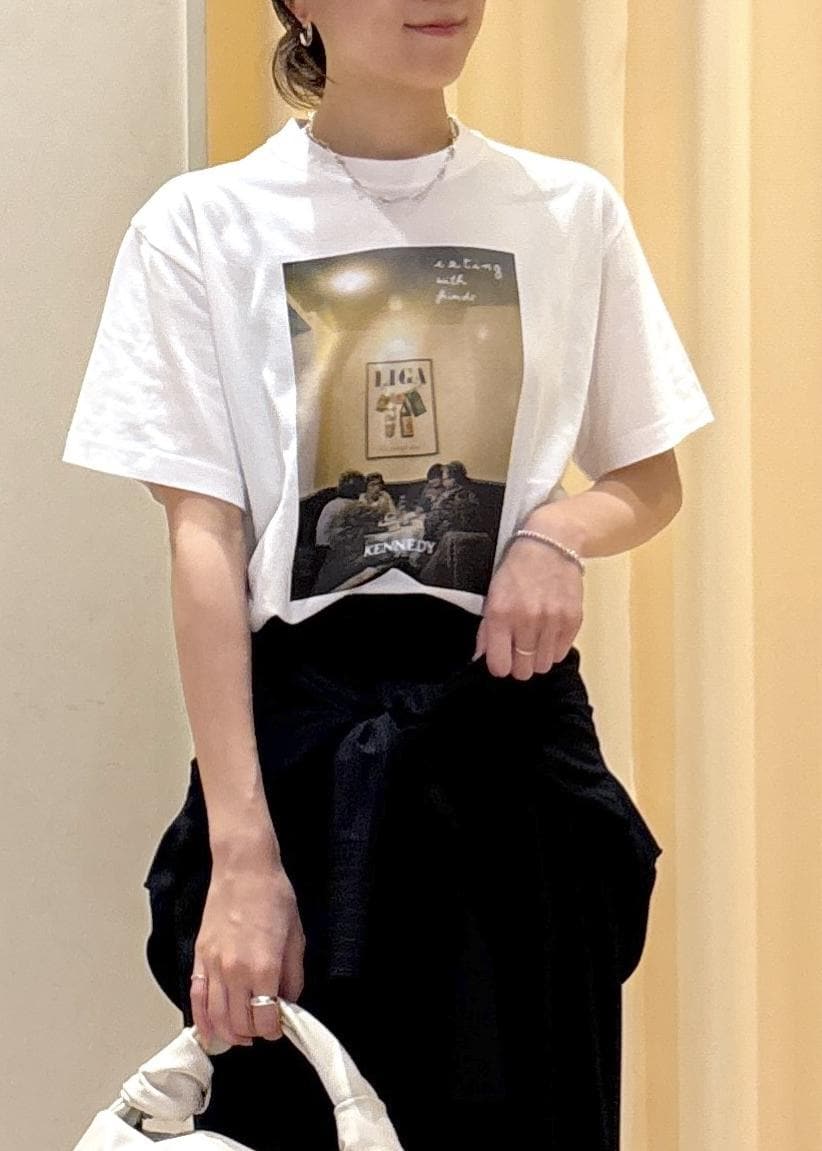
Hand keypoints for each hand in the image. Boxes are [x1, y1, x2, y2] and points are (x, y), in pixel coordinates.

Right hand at [189, 860, 305, 1047]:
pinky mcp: (199, 958)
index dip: (274, 1030)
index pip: (266, 1019)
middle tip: (263, 1029)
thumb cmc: (272, 895)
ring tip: (242, 1034)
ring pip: (216, 1018)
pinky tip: (210, 1030)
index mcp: (264, 967)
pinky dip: (202, 1020)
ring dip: (229, 1033)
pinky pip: (196, 999)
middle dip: (254, 1033)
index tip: (279, 1026)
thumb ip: (293, 976)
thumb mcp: (296, 937)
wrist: (244, 869)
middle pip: (240, 1024)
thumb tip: (289, 1001)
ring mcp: (214, 966)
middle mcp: (236, 972)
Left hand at [473, 538, 583, 678]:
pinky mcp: (572, 620)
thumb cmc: (519, 568)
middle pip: (523, 670)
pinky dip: (554, 647)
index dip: (500, 665)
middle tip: (520, 649)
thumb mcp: (493, 594)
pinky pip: (561, 653)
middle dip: (520, 664)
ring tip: (536, 638)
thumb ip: (487, 628)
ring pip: (543, 665)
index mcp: (500, 614)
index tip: (503, 659)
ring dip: (538, 656)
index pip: (499, 665)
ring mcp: (551, 621)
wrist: (551, 544)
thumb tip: (482, 655)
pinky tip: (549, 631)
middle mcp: (526, 620)